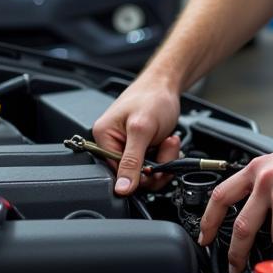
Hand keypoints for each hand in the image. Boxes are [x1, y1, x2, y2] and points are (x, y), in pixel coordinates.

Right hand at [91, 79, 181, 194]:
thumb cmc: (153, 96)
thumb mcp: (142, 129)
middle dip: (155, 165)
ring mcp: (128, 146)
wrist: (167, 84)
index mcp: (103, 137)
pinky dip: (165, 155)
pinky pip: (153, 164)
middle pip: (133, 176)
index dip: (139, 175)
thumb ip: (132, 161)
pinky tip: (168, 141)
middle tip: (166, 146)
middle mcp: (112, 143)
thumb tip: (121, 188)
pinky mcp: (141, 146)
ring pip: (146, 172)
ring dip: (163, 159)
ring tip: (168, 141)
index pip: (117, 174)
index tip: (155, 165)